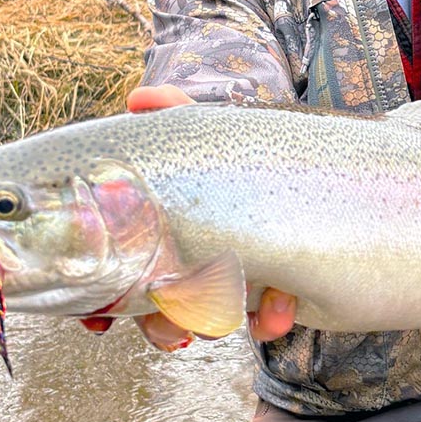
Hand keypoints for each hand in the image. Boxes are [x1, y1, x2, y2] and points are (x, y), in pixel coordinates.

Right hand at [125, 84, 298, 341]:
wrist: (320, 178)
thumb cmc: (242, 155)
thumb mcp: (207, 132)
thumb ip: (175, 110)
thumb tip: (137, 99)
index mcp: (166, 234)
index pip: (122, 274)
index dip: (103, 304)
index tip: (100, 320)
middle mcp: (192, 263)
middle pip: (158, 310)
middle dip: (159, 322)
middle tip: (171, 317)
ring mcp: (232, 280)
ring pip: (207, 320)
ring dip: (215, 319)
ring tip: (229, 310)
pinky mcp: (272, 295)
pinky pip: (263, 321)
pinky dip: (269, 318)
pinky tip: (279, 306)